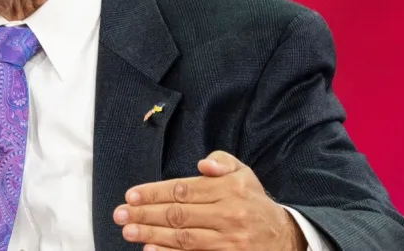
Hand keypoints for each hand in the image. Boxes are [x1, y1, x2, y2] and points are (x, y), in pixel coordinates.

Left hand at [113, 150, 307, 250]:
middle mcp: (229, 215)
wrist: (284, 236)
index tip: (130, 195)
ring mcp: (229, 241)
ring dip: (152, 234)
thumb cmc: (252, 201)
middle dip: (145, 214)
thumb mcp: (243, 174)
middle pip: (179, 214)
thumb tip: (203, 164)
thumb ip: (222, 161)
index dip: (154, 193)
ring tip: (128, 231)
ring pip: (183, 238)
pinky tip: (150, 250)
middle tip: (120, 214)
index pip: (183, 190)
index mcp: (229, 190)